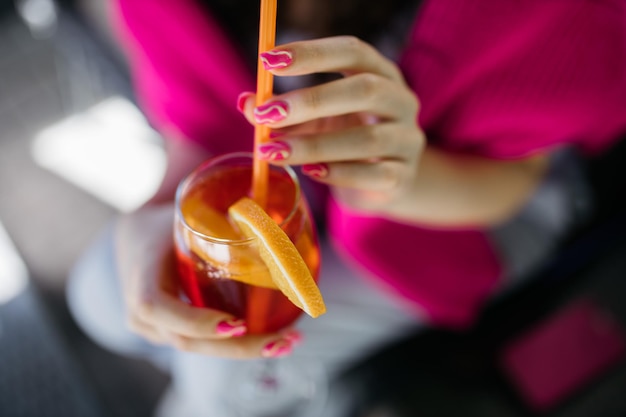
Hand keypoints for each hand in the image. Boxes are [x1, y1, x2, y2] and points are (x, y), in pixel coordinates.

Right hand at [114, 204, 299, 358]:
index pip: (157, 307)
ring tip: (288, 343)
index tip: (236, 324)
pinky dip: (238, 345)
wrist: (135, 240)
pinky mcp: (172, 335)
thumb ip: (214, 211)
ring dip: (245, 350)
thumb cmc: (164, 222)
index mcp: (141, 276)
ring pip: (200, 348)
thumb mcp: (181, 213)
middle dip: (237, 347)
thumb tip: (265, 201)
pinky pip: (204, 345)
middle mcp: (142, 313)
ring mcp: (155, 330)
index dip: (195, 320)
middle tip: (281, 342)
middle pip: (188, 341)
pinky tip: (274, 342)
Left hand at [239, 36, 425, 217]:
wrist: (382, 184)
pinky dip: (338, 173)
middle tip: (267, 113)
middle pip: (365, 90)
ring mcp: (407, 140)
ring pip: (368, 139)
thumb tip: (246, 102)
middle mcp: (402, 101)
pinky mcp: (402, 177)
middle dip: (311, 101)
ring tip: (274, 151)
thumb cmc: (344, 141)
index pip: (353, 52)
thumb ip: (283, 111)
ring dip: (315, 145)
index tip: (269, 60)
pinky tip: (310, 171)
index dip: (313, 53)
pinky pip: (373, 175)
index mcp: (381, 74)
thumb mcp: (313, 121)